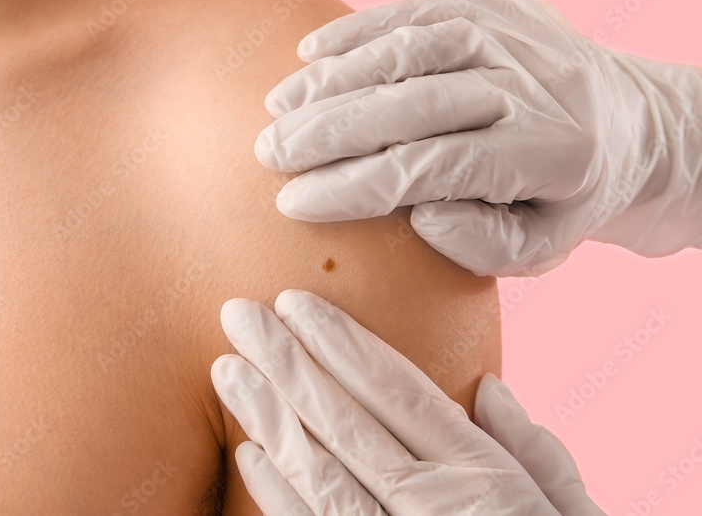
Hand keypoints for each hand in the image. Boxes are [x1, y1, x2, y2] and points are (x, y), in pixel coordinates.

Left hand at [211, 290, 604, 514]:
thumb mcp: (571, 514)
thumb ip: (536, 454)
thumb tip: (491, 390)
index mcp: (481, 475)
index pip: (395, 391)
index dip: (339, 343)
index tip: (295, 303)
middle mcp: (430, 503)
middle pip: (343, 420)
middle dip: (286, 362)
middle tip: (239, 315)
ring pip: (317, 470)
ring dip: (267, 416)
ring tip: (227, 369)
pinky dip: (277, 494)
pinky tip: (248, 452)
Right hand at [256, 0, 701, 275]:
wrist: (628, 121)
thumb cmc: (566, 197)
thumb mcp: (542, 247)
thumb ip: (482, 244)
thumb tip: (417, 213)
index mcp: (551, 151)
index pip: (432, 166)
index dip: (355, 186)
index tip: (292, 202)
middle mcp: (534, 82)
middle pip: (413, 102)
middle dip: (329, 130)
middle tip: (268, 152)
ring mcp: (513, 34)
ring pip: (409, 48)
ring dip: (334, 79)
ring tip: (278, 109)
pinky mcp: (494, 3)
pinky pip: (415, 8)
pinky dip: (358, 30)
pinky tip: (308, 56)